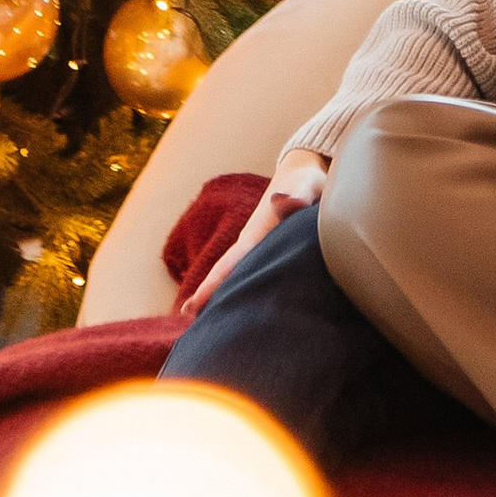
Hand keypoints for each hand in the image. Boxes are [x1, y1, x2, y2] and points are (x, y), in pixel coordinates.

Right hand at [175, 149, 325, 315]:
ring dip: (222, 295)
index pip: (232, 264)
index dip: (213, 286)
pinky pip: (251, 274)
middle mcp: (252, 242)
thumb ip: (299, 194)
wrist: (304, 173)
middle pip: (227, 274)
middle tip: (187, 321)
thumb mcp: (308, 185)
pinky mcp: (269, 251)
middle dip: (208, 296)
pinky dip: (240, 289)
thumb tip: (282, 203)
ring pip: (237, 276)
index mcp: (259, 232)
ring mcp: (259, 247)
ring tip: (204, 323)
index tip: (192, 306)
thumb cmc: (308, 181)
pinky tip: (238, 306)